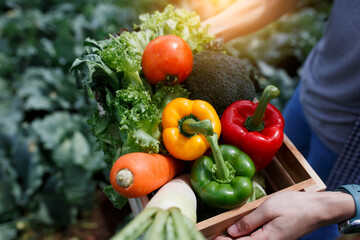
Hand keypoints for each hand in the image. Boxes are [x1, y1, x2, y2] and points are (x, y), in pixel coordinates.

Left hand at [214, 191, 354, 239]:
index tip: (212, 237)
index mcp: (267, 239)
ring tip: (222, 234)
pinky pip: (257, 239)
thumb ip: (249, 221)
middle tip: (212, 236)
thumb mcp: (268, 209)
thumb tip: (232, 232)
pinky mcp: (277, 238)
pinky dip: (246, 237)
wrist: (318, 209)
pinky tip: (239, 231)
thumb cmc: (294, 206)